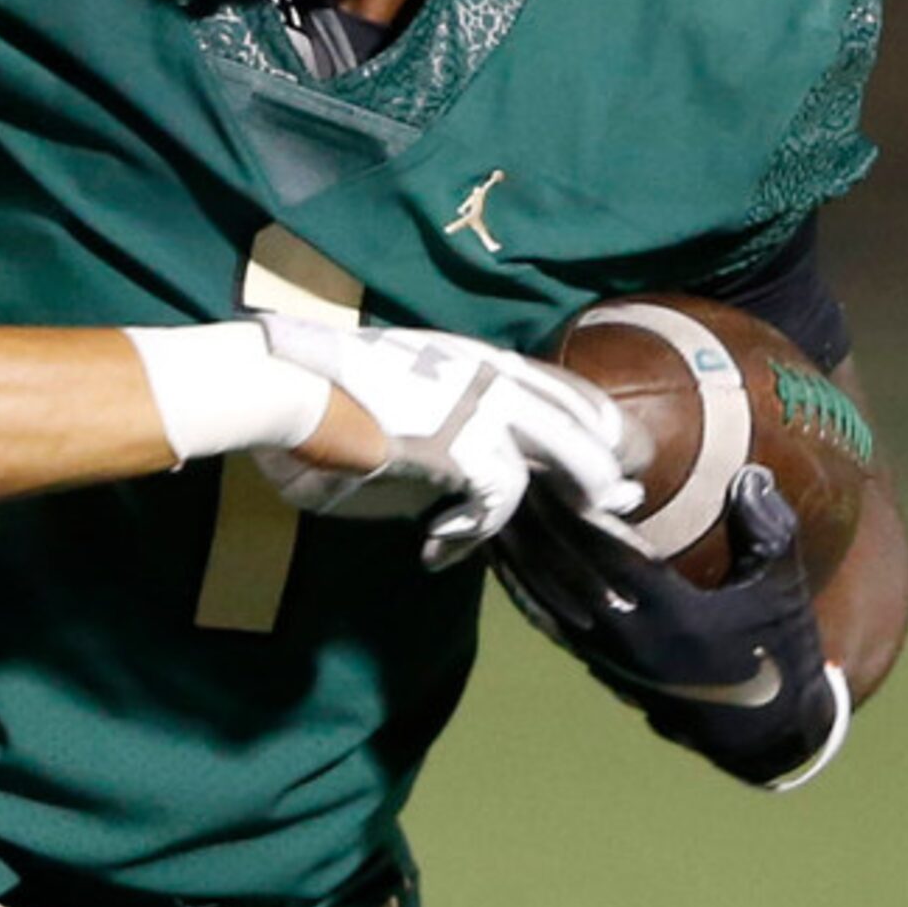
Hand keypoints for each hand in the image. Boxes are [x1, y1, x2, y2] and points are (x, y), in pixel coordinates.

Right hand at [252, 318, 644, 567]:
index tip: (605, 443)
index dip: (584, 418)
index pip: (547, 385)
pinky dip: (469, 536)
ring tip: (567, 532)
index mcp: (465, 356)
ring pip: (566, 459)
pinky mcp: (465, 446)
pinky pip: (498, 504)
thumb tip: (432, 460)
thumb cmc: (313, 384)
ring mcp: (481, 407)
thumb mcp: (383, 387)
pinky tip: (436, 550)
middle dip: (603, 467)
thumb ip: (422, 414)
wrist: (287, 383)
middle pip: (574, 422)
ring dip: (575, 499)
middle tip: (620, 503)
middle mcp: (486, 374)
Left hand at [495, 465, 847, 787]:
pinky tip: (508, 565)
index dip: (575, 510)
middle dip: (536, 524)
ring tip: (495, 513)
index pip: (609, 553)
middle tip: (509, 476)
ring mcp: (611, 659)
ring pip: (549, 601)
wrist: (770, 734)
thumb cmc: (781, 655)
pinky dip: (528, 592)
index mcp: (674, 617)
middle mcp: (632, 640)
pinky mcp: (602, 671)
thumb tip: (749, 474)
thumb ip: (767, 532)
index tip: (547, 469)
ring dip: (520, 557)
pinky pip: (553, 625)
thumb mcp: (783, 591)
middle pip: (566, 572)